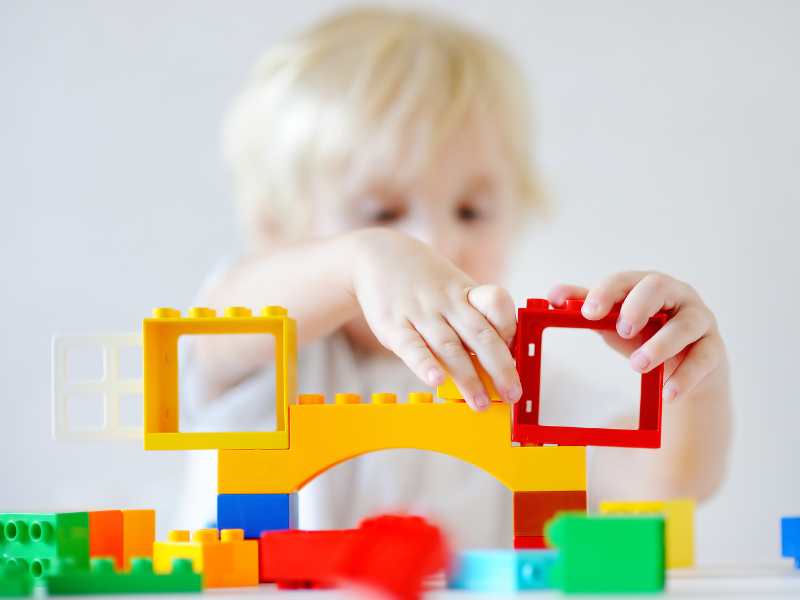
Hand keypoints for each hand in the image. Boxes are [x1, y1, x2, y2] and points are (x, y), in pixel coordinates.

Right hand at [350, 228, 520, 410]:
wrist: (377, 254)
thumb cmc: (423, 280)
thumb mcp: (453, 286)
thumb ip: (472, 316)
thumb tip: (498, 359)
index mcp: (465, 293)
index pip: (496, 304)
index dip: (510, 328)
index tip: (517, 353)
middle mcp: (446, 303)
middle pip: (480, 335)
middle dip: (500, 368)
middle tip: (512, 394)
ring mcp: (420, 313)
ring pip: (450, 347)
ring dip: (468, 378)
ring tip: (480, 403)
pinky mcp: (392, 325)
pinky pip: (411, 346)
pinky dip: (424, 364)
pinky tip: (436, 380)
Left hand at [548, 272, 725, 402]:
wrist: (685, 365)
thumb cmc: (645, 334)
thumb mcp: (613, 321)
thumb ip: (585, 307)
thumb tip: (553, 295)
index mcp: (645, 285)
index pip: (625, 280)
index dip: (606, 292)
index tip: (587, 312)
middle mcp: (676, 296)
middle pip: (658, 287)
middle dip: (638, 307)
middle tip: (621, 329)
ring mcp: (699, 320)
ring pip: (684, 326)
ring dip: (660, 346)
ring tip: (637, 366)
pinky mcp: (714, 348)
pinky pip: (704, 358)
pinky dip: (685, 376)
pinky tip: (668, 393)